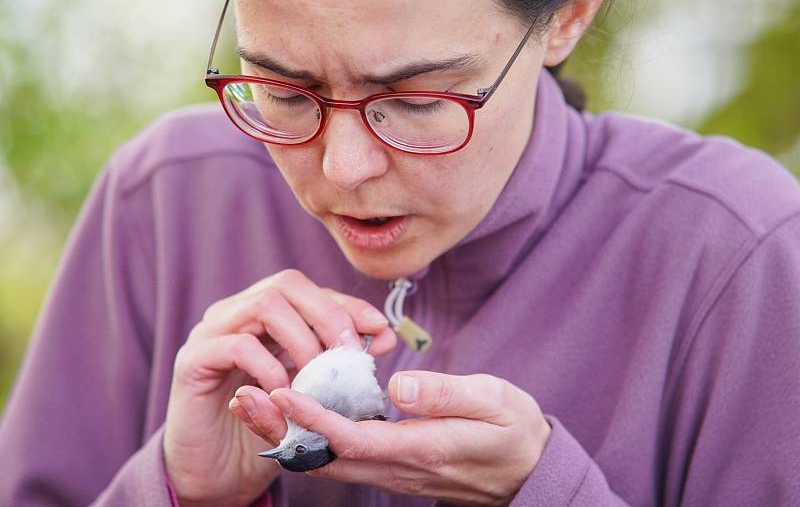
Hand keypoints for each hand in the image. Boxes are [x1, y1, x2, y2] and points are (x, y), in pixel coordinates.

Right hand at [162, 269, 395, 506]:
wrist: (215, 473)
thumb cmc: (267, 426)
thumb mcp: (313, 390)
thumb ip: (341, 361)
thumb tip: (383, 335)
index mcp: (264, 314)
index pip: (310, 290)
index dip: (347, 305)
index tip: (379, 329)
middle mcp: (236, 312)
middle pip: (287, 284)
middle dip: (328, 316)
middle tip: (349, 355)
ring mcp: (210, 332)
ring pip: (264, 305)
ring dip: (302, 340)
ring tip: (319, 377)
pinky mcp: (193, 361)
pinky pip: (236, 345)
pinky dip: (270, 366)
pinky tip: (284, 393)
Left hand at [236, 371, 551, 505]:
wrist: (526, 471)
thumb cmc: (512, 430)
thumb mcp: (494, 402)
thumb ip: (447, 393)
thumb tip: (398, 385)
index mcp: (421, 449)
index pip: (354, 438)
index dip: (314, 418)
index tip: (281, 390)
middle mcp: (397, 467)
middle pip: (325, 456)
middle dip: (281, 430)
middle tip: (244, 397)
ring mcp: (392, 471)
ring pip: (327, 460)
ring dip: (286, 435)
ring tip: (254, 403)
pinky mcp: (390, 465)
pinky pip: (340, 457)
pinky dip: (308, 438)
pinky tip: (293, 415)